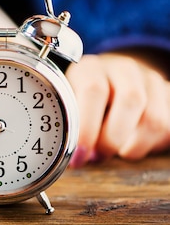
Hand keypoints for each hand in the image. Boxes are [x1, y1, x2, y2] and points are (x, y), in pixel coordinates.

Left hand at [66, 51, 169, 166]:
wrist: (109, 76)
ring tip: (116, 152)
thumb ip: (67, 119)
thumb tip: (66, 153)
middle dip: (114, 139)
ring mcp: (150, 81)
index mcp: (91, 68)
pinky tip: (132, 145)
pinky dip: (152, 145)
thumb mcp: (65, 101)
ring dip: (134, 146)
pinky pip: (168, 129)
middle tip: (98, 156)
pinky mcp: (167, 96)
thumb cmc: (81, 95)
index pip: (94, 91)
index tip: (79, 155)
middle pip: (132, 101)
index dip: (88, 128)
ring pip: (155, 119)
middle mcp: (123, 69)